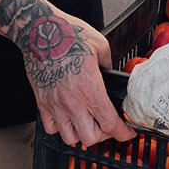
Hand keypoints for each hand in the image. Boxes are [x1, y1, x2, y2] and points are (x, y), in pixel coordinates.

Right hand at [23, 11, 135, 146]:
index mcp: (90, 87)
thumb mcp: (100, 45)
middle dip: (103, 135)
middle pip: (91, 137)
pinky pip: (51, 128)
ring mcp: (55, 104)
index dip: (122, 133)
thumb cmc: (68, 34)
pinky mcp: (42, 103)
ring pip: (70, 137)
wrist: (40, 31)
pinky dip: (61, 128)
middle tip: (108, 125)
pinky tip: (68, 116)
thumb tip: (111, 75)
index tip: (127, 132)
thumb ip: (109, 64)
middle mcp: (72, 100)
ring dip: (82, 134)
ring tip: (88, 122)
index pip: (109, 123)